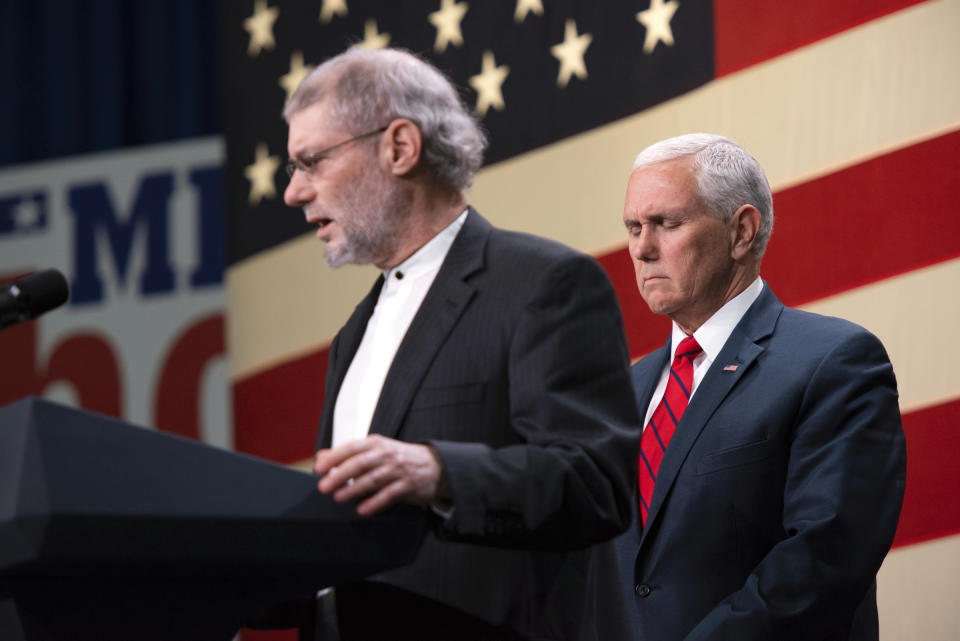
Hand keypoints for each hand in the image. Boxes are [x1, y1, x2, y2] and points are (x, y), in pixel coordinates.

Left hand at [314, 434, 443, 515]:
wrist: (435, 465)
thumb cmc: (400, 458)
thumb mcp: (376, 450)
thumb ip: (349, 454)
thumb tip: (321, 456)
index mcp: (377, 443)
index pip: (351, 448)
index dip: (334, 458)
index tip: (319, 469)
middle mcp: (387, 454)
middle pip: (360, 463)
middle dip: (340, 475)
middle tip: (324, 487)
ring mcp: (398, 469)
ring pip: (373, 479)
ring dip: (353, 489)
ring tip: (338, 498)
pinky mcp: (408, 485)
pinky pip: (389, 495)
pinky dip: (375, 503)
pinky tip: (362, 510)